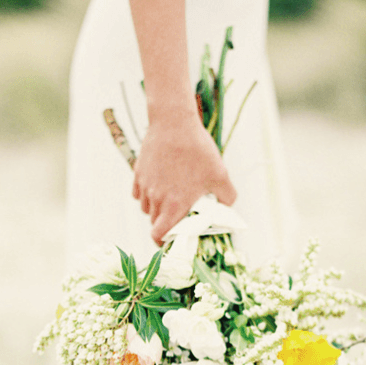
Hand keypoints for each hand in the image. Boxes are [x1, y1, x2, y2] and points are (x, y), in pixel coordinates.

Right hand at [132, 111, 236, 243]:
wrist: (173, 122)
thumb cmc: (198, 150)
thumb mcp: (221, 175)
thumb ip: (227, 198)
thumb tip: (225, 208)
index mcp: (174, 205)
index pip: (159, 236)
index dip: (164, 242)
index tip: (172, 240)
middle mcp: (155, 199)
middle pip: (154, 223)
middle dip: (166, 223)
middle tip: (180, 214)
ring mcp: (145, 186)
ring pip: (147, 208)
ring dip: (157, 208)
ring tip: (171, 196)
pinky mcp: (138, 173)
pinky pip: (140, 193)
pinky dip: (148, 193)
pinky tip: (161, 183)